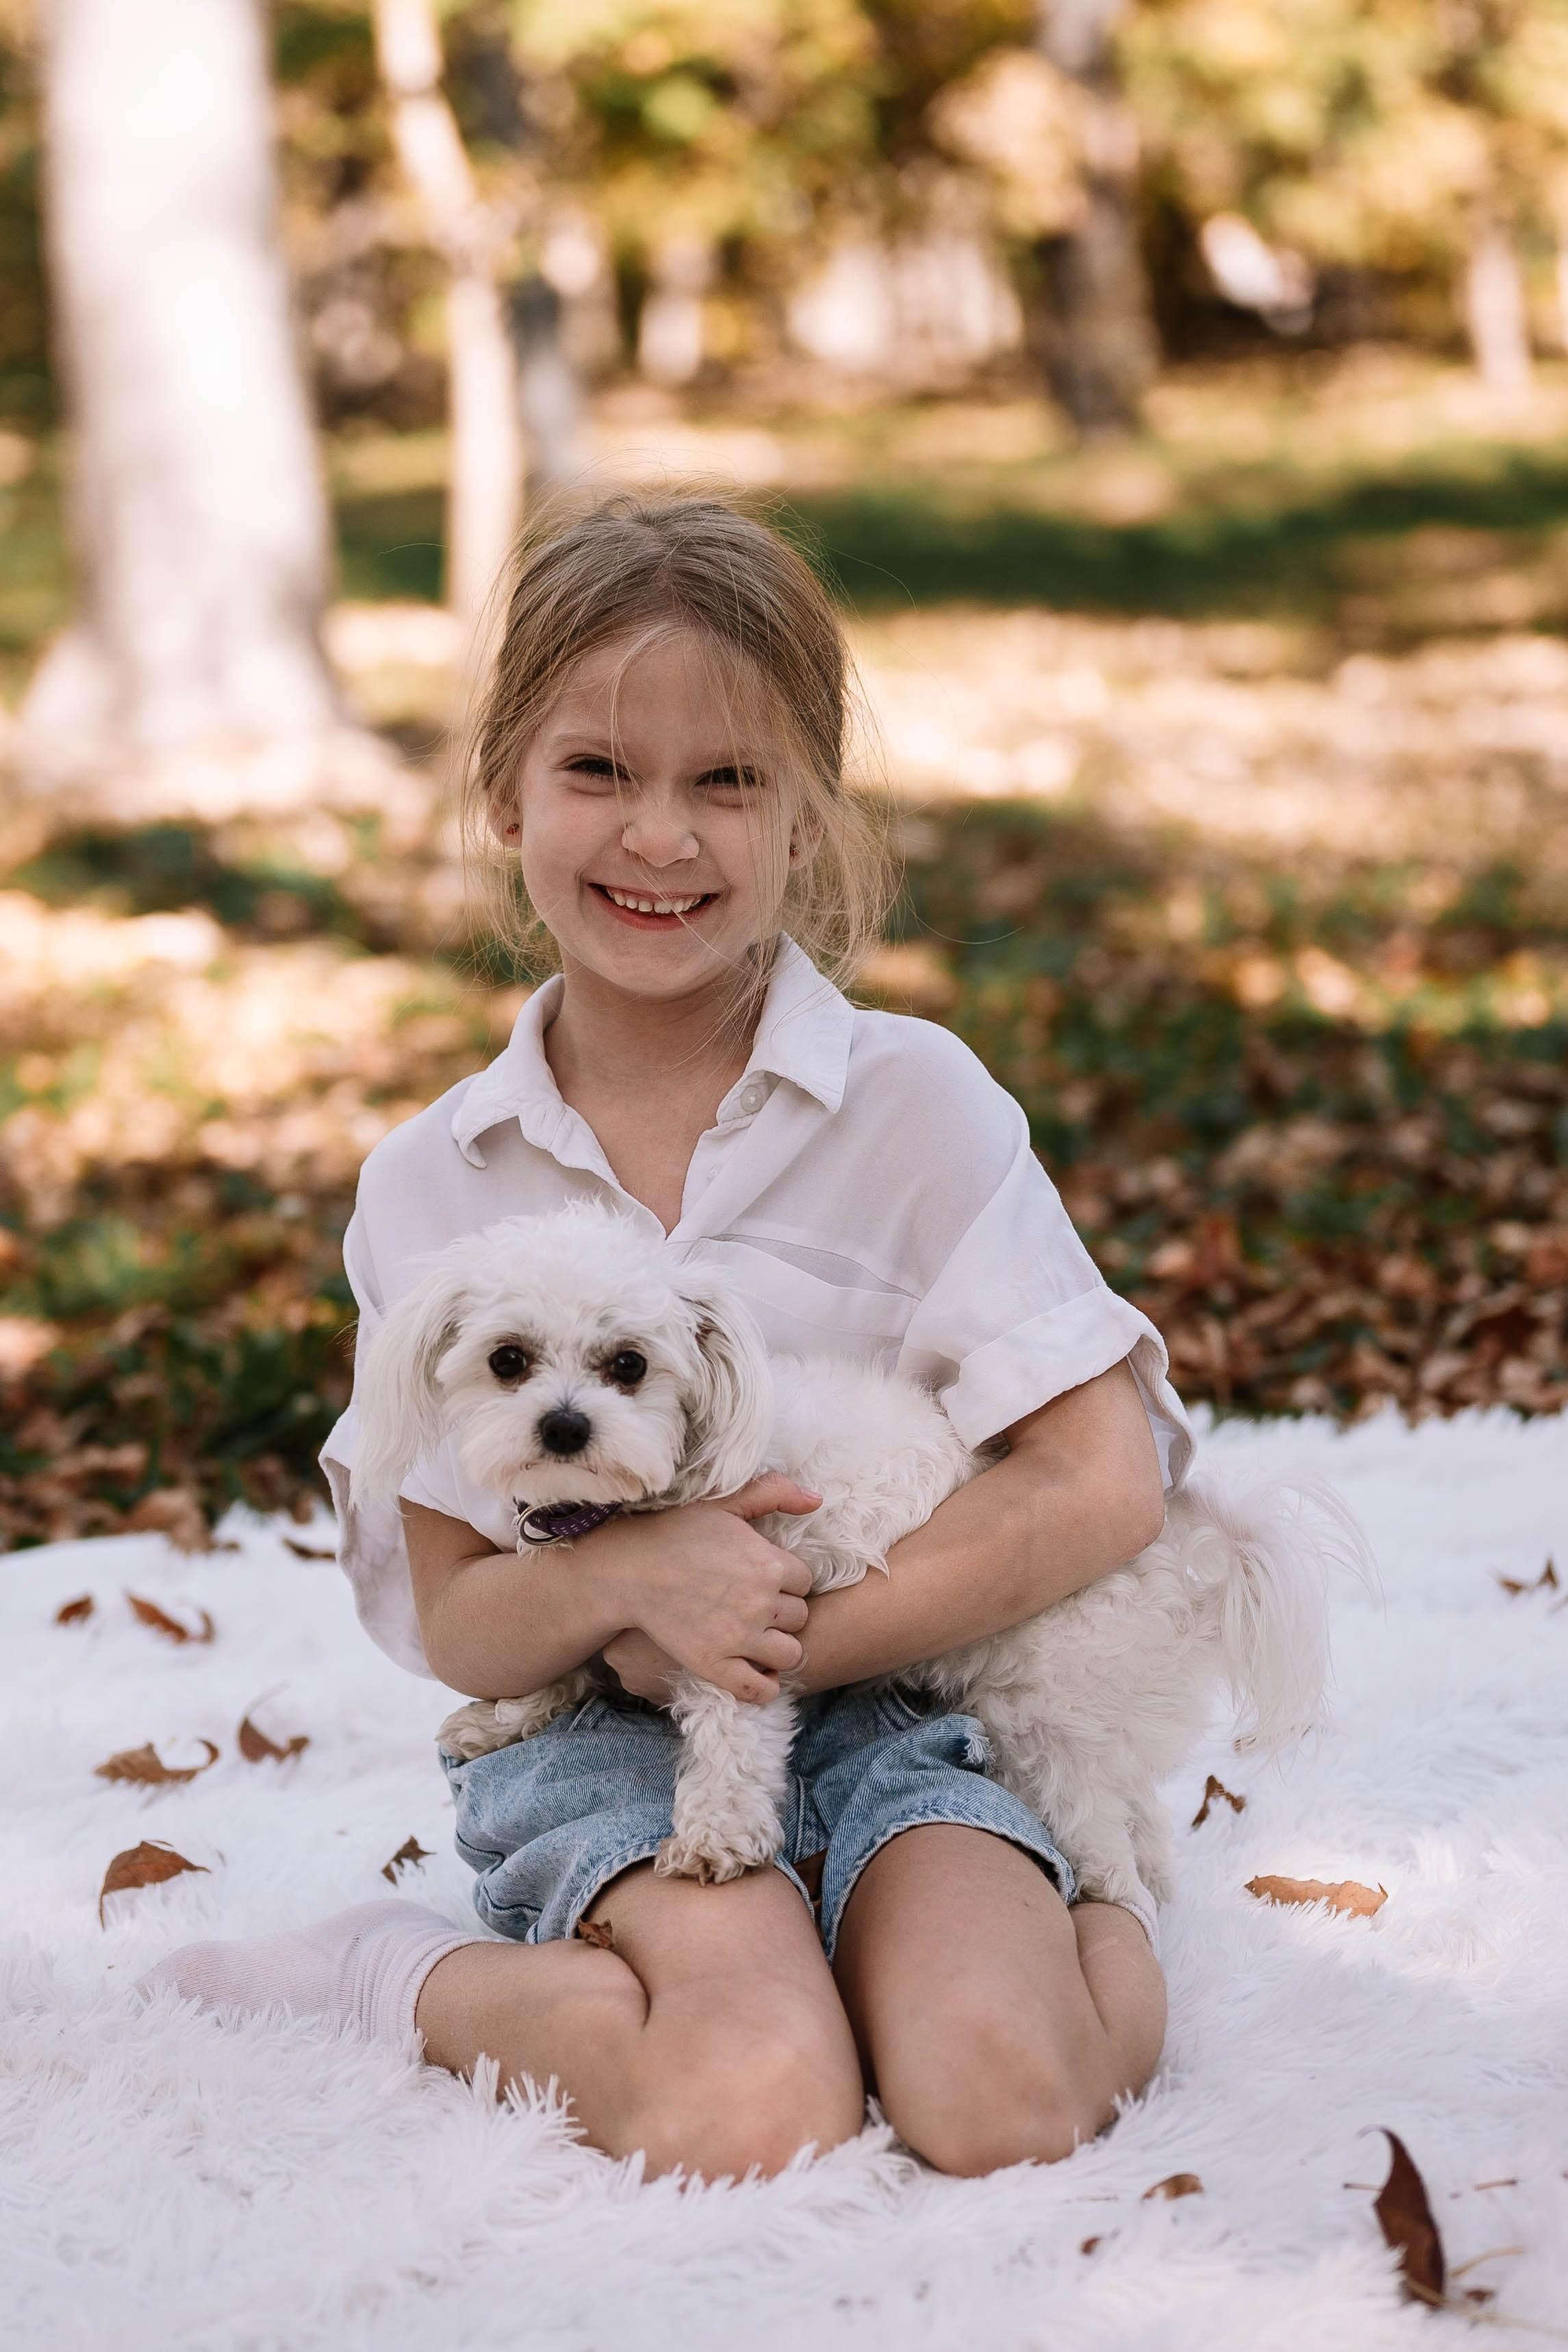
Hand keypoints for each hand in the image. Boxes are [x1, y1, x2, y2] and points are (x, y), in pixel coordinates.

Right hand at [586, 1472, 817, 1704]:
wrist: (629, 1570)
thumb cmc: (675, 1532)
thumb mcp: (725, 1503)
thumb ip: (773, 1492)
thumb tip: (817, 1499)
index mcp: (768, 1564)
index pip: (805, 1581)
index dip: (788, 1580)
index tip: (766, 1579)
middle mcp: (760, 1603)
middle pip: (800, 1617)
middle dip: (784, 1612)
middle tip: (759, 1606)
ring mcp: (738, 1638)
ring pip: (790, 1654)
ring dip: (780, 1646)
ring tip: (759, 1637)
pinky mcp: (714, 1664)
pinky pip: (759, 1689)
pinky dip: (764, 1684)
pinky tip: (755, 1669)